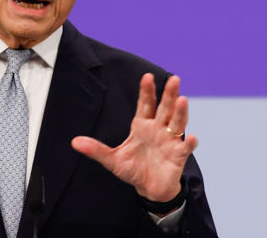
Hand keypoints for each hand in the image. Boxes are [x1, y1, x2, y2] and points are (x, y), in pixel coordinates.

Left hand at [71, 73, 197, 202]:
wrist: (149, 189)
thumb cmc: (133, 170)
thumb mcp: (112, 159)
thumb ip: (96, 149)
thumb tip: (74, 142)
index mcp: (143, 125)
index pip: (146, 104)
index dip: (147, 91)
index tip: (146, 76)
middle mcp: (158, 129)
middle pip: (165, 108)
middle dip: (169, 94)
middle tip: (174, 79)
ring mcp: (170, 141)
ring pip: (177, 123)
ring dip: (180, 112)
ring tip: (182, 100)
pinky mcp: (178, 156)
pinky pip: (185, 148)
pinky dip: (190, 143)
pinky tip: (192, 137)